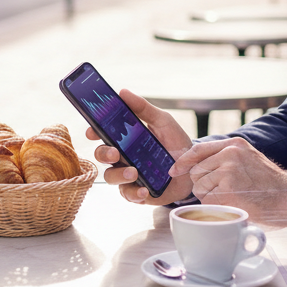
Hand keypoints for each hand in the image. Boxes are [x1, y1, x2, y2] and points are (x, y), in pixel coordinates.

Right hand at [86, 88, 194, 205]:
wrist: (194, 167)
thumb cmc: (176, 142)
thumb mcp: (162, 121)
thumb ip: (144, 108)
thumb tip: (123, 92)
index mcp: (125, 138)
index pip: (102, 134)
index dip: (93, 132)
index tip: (92, 131)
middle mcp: (123, 157)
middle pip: (102, 155)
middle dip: (104, 154)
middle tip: (115, 153)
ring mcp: (129, 175)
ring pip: (110, 177)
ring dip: (119, 175)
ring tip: (134, 172)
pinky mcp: (138, 192)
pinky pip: (128, 195)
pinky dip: (134, 193)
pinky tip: (144, 190)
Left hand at [170, 138, 286, 227]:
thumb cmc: (269, 183)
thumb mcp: (249, 158)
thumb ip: (226, 157)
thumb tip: (197, 164)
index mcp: (234, 144)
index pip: (198, 149)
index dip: (183, 161)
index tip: (175, 170)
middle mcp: (230, 154)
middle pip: (196, 171)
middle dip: (202, 184)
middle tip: (222, 191)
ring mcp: (228, 172)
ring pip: (200, 187)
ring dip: (209, 197)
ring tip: (230, 197)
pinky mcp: (228, 190)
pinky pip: (207, 201)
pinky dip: (216, 207)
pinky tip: (232, 204)